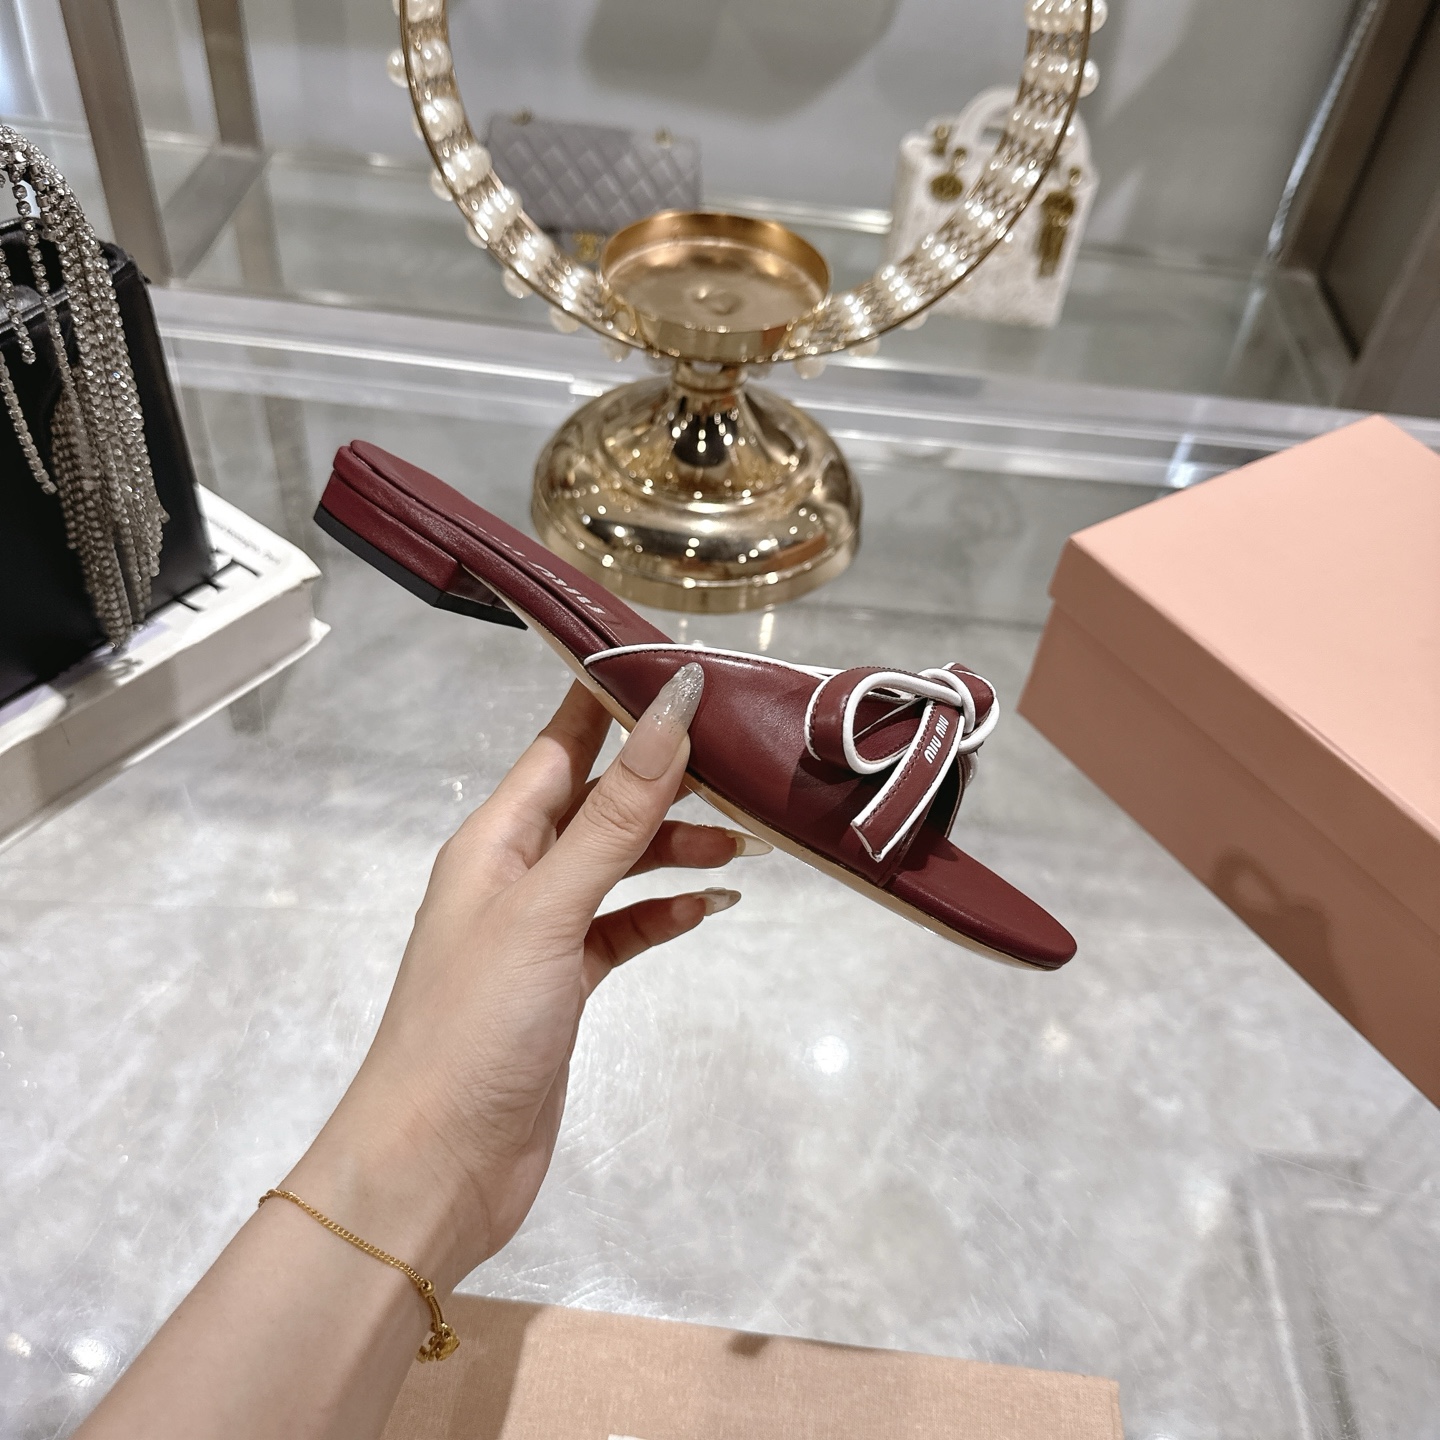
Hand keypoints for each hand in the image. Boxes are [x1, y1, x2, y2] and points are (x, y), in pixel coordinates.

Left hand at [285, 664, 758, 1290]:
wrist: (436, 1164)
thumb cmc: (476, 1022)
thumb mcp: (549, 907)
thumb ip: (615, 814)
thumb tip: (670, 709)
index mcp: (497, 838)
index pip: (563, 744)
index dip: (616, 701)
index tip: (684, 666)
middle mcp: (518, 873)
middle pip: (601, 801)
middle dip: (666, 776)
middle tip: (746, 756)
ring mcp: (542, 932)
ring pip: (619, 864)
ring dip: (676, 847)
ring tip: (749, 840)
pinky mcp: (566, 985)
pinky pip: (624, 927)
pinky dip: (665, 911)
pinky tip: (712, 903)